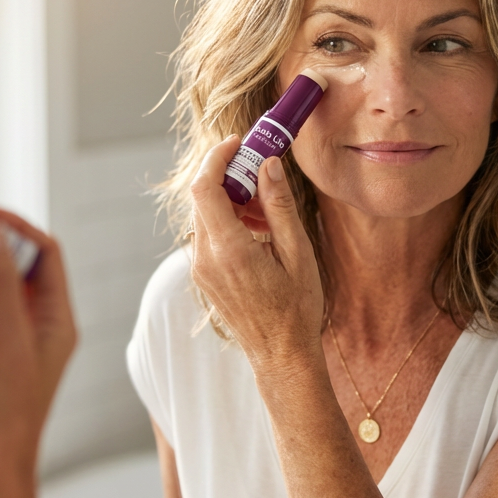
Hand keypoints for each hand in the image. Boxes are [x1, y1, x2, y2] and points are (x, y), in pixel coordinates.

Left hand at [189, 136, 323, 377]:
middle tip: (261, 171)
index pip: (205, 187)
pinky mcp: (204, 275)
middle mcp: (206, 258)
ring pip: (205, 215)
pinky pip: (209, 234)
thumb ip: (279, 206)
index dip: (216, 158)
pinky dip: (229, 220)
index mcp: (229, 250)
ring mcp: (201, 269)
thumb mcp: (297, 253)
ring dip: (232, 200)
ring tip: (268, 211)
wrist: (281, 355)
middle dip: (229, 175)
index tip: (238, 143)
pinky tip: (259, 231)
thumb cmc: (296, 308)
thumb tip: (268, 165)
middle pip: (203, 197)